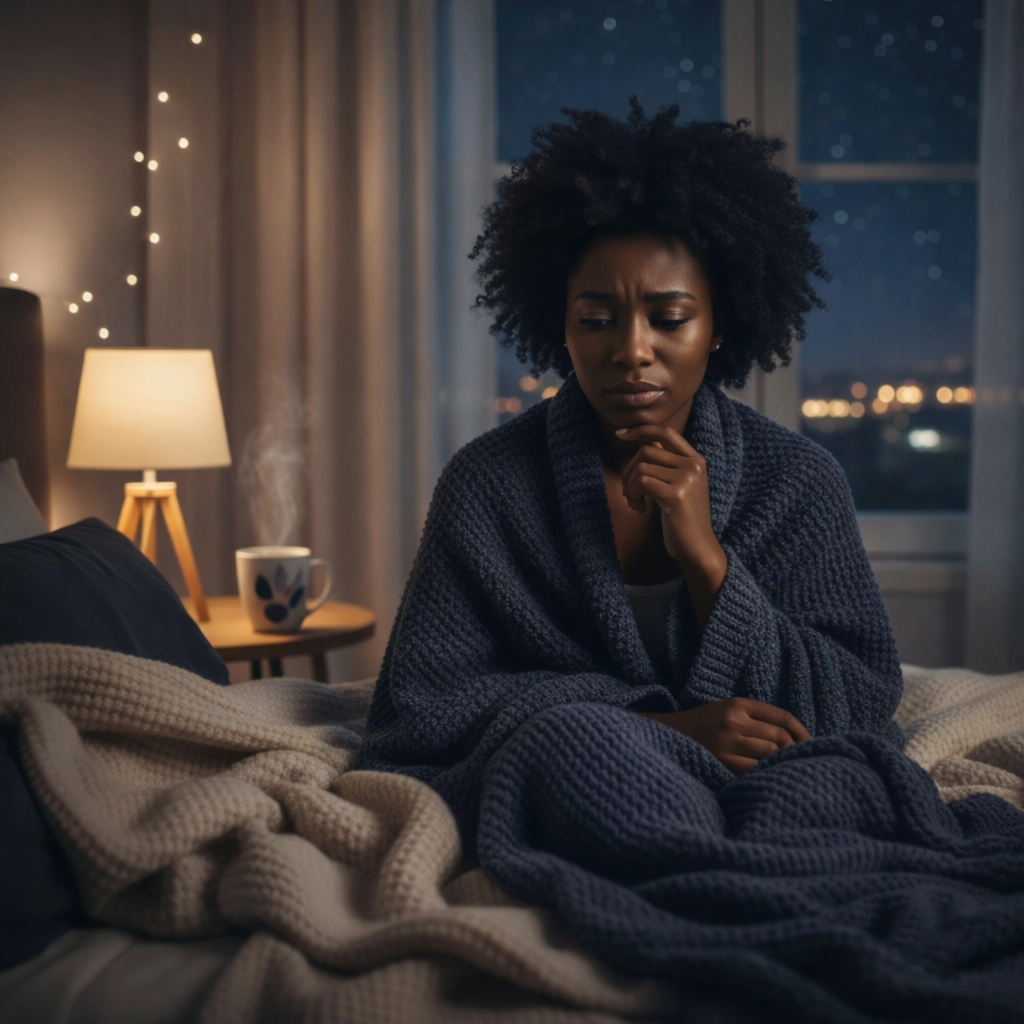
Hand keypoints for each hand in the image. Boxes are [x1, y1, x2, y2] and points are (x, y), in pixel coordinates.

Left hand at [615, 423, 727, 624]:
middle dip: (628, 471)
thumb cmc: (683, 519)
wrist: (698, 548)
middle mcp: (693, 465)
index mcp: (696, 460)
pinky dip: (633, 496)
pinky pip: (641, 482)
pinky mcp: (676, 495)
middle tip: (630, 493)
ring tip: (636, 504)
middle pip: (645, 451)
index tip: (620, 434)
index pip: (665, 432)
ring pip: (640, 467)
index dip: (640, 429)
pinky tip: (640, 509)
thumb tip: (639, 441)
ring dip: (629, 487)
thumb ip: (664, 464)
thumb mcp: (678, 485)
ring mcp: (686, 479)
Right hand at [638, 698, 810, 773]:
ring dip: (781, 763)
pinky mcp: (721, 762)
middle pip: (779, 738)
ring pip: (770, 755)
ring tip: (783, 768)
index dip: (802, 731)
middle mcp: (734, 721)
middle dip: (793, 750)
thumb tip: (794, 739)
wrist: (668, 735)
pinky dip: (765, 774)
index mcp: (737, 704)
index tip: (810, 742)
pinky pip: (754, 770)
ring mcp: (727, 743)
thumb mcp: (727, 710)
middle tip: (798, 760)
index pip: (782, 717)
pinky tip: (766, 776)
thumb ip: (755, 719)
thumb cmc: (703, 725)